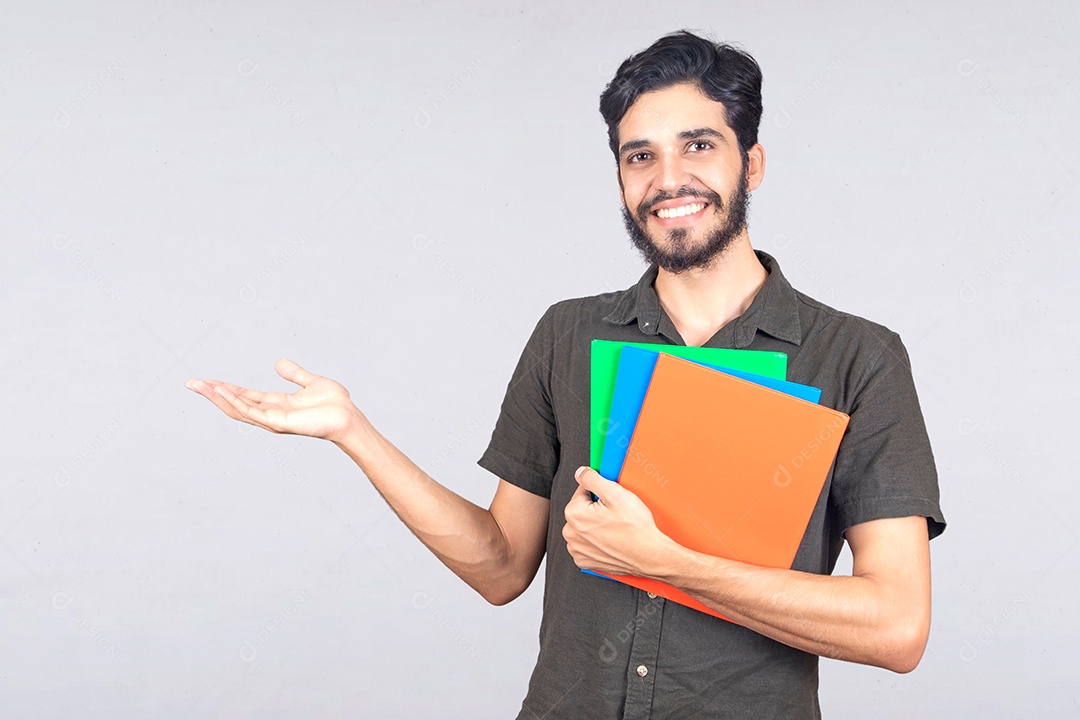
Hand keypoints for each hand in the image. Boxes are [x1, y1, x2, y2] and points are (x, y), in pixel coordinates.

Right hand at [185, 358, 361, 443]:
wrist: (348, 417)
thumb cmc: (334, 404)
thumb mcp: (310, 382)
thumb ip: (294, 374)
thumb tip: (278, 363)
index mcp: (276, 404)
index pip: (244, 396)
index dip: (225, 388)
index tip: (206, 381)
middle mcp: (270, 414)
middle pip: (234, 403)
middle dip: (212, 394)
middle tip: (191, 383)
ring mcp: (273, 420)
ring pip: (238, 409)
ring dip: (218, 397)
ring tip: (200, 385)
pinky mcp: (279, 423)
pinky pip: (252, 412)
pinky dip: (236, 402)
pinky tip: (222, 392)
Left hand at [562, 466, 675, 577]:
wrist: (649, 556)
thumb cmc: (635, 529)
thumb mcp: (616, 494)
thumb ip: (592, 479)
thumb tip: (580, 473)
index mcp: (574, 514)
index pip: (582, 491)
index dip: (599, 492)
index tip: (611, 500)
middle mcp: (571, 533)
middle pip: (582, 510)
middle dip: (596, 509)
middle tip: (615, 515)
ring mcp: (577, 549)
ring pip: (584, 527)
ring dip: (595, 525)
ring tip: (614, 528)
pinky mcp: (584, 561)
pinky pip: (586, 545)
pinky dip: (596, 542)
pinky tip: (610, 540)